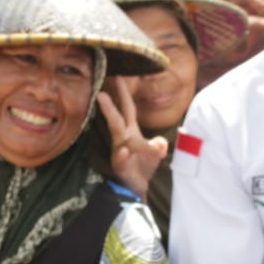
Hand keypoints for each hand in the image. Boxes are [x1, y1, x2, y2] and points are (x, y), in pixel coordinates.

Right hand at [96, 77, 166, 198]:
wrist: (138, 188)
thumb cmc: (143, 165)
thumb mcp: (155, 153)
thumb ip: (158, 145)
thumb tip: (161, 143)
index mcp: (131, 131)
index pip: (127, 108)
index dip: (123, 93)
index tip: (118, 75)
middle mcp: (123, 138)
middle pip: (117, 119)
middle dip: (110, 106)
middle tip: (102, 92)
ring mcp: (120, 152)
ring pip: (118, 136)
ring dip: (113, 122)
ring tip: (106, 110)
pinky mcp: (122, 167)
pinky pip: (122, 160)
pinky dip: (123, 155)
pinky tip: (124, 150)